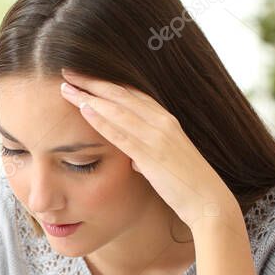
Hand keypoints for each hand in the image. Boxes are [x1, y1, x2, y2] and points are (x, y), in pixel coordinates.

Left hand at [59, 69, 236, 229]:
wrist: (208, 201)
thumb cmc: (186, 185)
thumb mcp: (165, 162)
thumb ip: (147, 155)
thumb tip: (133, 158)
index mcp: (166, 121)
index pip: (132, 94)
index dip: (107, 83)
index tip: (85, 77)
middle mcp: (162, 122)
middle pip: (121, 95)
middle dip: (93, 82)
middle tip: (69, 72)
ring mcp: (158, 136)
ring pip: (118, 109)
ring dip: (90, 97)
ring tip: (67, 88)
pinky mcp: (152, 155)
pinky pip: (122, 133)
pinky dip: (101, 120)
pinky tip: (84, 109)